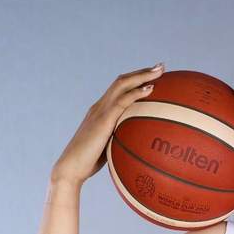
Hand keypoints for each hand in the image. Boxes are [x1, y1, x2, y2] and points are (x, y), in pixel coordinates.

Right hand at [51, 62, 164, 185]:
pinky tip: (150, 89)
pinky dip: (137, 93)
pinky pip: (122, 101)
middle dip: (142, 72)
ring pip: (122, 85)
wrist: (71, 167)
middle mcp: (100, 106)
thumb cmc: (89, 164)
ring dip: (142, 75)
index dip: (135, 80)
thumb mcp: (109, 149)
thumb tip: (138, 149)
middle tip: (161, 66)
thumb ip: (121, 142)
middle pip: (122, 81)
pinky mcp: (103, 120)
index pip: (119, 89)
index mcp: (101, 112)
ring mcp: (101, 111)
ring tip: (160, 70)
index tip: (152, 76)